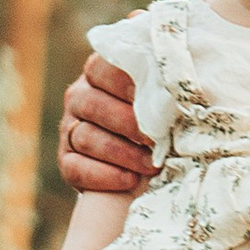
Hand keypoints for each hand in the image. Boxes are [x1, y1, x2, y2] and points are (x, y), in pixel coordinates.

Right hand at [61, 55, 152, 196]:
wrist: (144, 157)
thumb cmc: (161, 115)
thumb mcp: (162, 95)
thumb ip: (166, 83)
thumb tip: (182, 79)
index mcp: (98, 73)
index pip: (100, 69)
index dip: (124, 82)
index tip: (154, 97)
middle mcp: (79, 98)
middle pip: (93, 105)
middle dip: (128, 123)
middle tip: (157, 139)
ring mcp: (69, 130)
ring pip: (86, 138)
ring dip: (123, 153)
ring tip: (152, 165)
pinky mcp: (67, 161)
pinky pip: (75, 169)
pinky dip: (104, 176)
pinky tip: (130, 180)